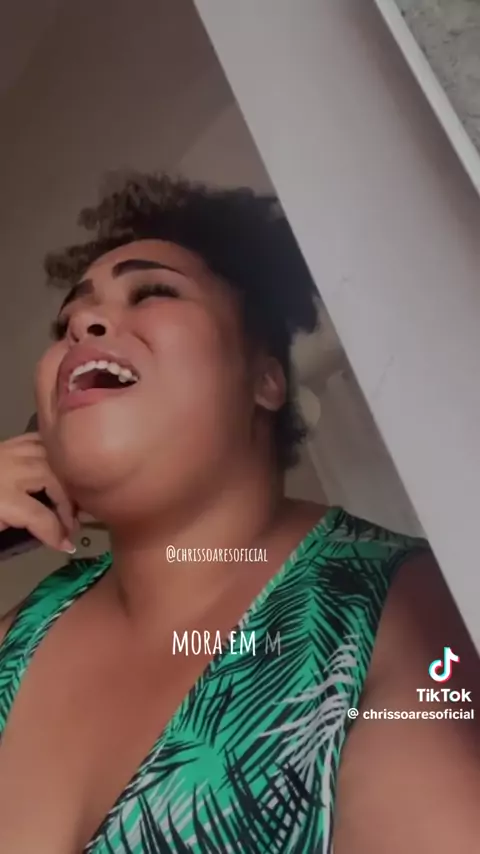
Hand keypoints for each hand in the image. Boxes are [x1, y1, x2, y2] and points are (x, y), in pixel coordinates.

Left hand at [0, 432, 75, 552]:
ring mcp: (8, 452)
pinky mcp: (5, 443)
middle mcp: (9, 470)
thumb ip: (13, 524)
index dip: (56, 533)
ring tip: (69, 497)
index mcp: (1, 497)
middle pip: (54, 481)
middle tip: (70, 523)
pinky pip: (37, 442)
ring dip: (64, 479)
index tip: (65, 545)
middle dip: (67, 504)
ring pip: (50, 459)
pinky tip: (59, 465)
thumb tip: (42, 527)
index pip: (39, 516)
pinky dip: (52, 453)